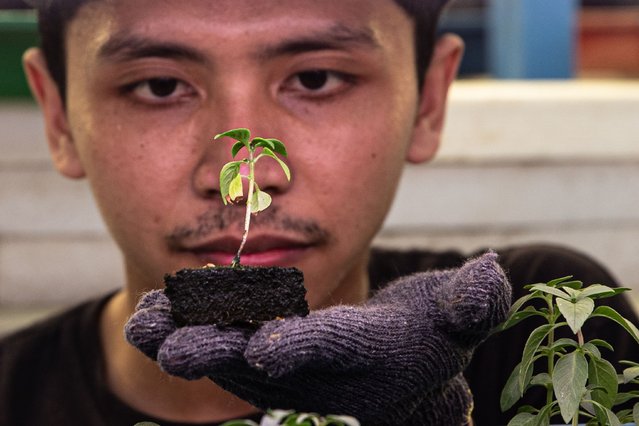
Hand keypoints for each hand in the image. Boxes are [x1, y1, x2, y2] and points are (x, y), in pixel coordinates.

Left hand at [125, 252, 510, 424]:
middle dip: (221, 352)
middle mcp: (321, 369)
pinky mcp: (264, 353)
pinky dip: (187, 328)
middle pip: (267, 362)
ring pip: (231, 354)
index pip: (337, 351)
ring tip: (140, 324)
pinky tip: (149, 314)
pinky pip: (222, 342)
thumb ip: (473, 302)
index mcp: (370, 355)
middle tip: (171, 346)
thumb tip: (486, 280)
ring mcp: (287, 366)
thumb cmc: (430, 332)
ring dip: (186, 338)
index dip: (307, 349)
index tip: (269, 348)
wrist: (398, 365)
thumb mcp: (460, 315)